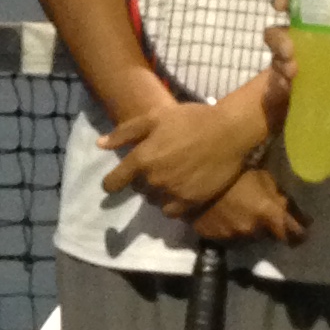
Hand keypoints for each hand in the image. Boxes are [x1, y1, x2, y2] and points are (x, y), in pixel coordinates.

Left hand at [99, 83, 273, 216]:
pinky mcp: (191, 202)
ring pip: (154, 201)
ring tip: (171, 177)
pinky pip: (172, 212)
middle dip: (142, 179)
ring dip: (157, 192)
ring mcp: (173, 193)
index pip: (114, 182)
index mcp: (142, 159)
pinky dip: (172, 204)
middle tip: (158, 165)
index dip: (112, 183)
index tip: (113, 183)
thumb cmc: (190, 119)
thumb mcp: (155, 117)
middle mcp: (154, 180)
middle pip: (138, 189)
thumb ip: (125, 133)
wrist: (228, 132)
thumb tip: (100, 145)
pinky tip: (181, 190)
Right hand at [190, 165, 305, 243]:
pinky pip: (228, 235)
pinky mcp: (212, 237)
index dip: (301, 232)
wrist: (190, 176)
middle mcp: (253, 230)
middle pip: (271, 236)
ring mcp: (231, 236)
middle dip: (271, 226)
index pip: (295, 235)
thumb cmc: (232, 168)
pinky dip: (229, 226)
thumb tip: (291, 206)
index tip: (303, 228)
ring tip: (241, 210)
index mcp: (269, 214)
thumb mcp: (261, 174)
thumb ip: (278, 194)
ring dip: (249, 227)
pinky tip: (224, 213)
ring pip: (248, 236)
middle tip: (265, 210)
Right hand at [261, 0, 329, 95]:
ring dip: (280, 62)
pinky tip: (292, 88)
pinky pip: (280, 83)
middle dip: (276, 37)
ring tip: (293, 72)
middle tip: (288, 48)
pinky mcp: (296, 85)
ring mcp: (296, 62)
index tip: (280, 5)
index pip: (296, 2)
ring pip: (276, 57)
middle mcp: (303, 38)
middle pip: (276, 31)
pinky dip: (282, 84)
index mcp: (321, 19)